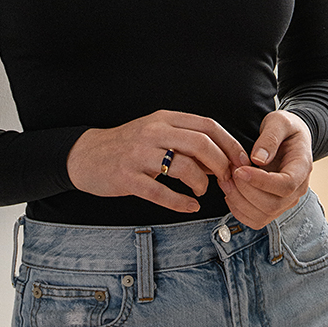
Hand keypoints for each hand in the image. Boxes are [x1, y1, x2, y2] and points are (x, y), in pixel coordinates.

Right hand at [66, 109, 248, 213]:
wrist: (86, 155)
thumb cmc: (128, 146)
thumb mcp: (156, 133)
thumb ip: (186, 141)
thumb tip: (221, 158)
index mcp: (165, 119)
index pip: (207, 126)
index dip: (229, 144)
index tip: (241, 161)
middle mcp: (153, 132)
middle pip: (201, 144)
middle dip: (221, 165)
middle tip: (227, 180)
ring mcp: (139, 155)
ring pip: (184, 166)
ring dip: (201, 183)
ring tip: (202, 192)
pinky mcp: (127, 177)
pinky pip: (160, 192)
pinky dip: (180, 202)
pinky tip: (190, 207)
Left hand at [224, 111, 312, 230]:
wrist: (289, 138)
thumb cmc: (285, 128)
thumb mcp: (280, 121)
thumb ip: (270, 137)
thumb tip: (258, 159)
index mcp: (302, 168)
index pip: (286, 185)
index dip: (261, 182)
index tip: (240, 170)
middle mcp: (297, 190)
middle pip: (272, 205)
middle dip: (245, 191)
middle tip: (229, 171)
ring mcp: (285, 201)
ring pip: (262, 216)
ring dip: (238, 201)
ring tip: (225, 179)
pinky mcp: (273, 207)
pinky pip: (255, 220)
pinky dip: (238, 210)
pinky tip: (230, 191)